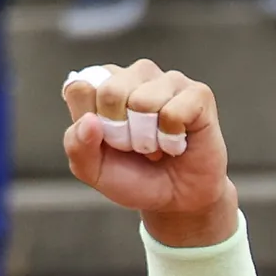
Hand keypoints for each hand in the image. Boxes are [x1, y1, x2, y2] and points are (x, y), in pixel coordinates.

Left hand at [62, 59, 237, 245]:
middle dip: (119, 132)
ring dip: (147, 138)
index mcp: (104, 85)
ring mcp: (169, 80)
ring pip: (143, 102)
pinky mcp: (198, 93)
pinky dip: (171, 139)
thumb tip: (89, 120)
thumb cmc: (134, 177)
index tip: (105, 140)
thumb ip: (77, 146)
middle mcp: (136, 75)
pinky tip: (176, 142)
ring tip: (156, 144)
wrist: (176, 200)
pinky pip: (173, 112)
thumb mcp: (93, 170)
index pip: (80, 88)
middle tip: (133, 146)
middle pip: (110, 91)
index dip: (89, 124)